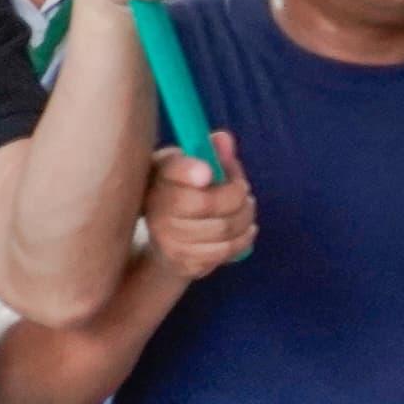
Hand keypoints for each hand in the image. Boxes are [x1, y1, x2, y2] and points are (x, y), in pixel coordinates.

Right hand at [141, 134, 253, 279]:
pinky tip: (243, 229)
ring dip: (245, 216)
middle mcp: (157, 210)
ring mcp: (169, 240)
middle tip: (243, 190)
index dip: (190, 171)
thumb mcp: (192, 165)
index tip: (208, 173)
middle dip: (237, 195)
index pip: (172, 171)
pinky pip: (227, 250)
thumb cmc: (183, 191)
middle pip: (208, 203)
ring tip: (245, 208)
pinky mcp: (186, 263)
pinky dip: (244, 237)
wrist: (166, 239)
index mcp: (159, 176)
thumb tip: (223, 140)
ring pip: (224, 228)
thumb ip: (209, 152)